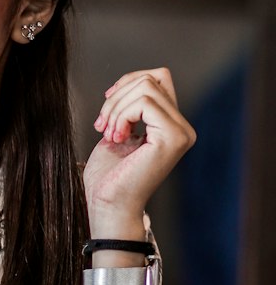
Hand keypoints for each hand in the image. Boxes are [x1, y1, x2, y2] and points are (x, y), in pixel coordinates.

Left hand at [84, 67, 195, 235]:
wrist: (108, 206)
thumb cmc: (109, 178)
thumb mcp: (119, 131)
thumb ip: (130, 107)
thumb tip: (129, 83)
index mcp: (171, 126)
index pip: (157, 78)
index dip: (127, 83)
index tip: (107, 105)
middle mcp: (182, 128)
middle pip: (151, 78)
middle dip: (117, 97)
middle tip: (102, 126)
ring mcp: (181, 133)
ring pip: (146, 86)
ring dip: (116, 108)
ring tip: (109, 134)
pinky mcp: (172, 138)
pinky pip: (145, 103)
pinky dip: (122, 115)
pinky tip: (117, 138)